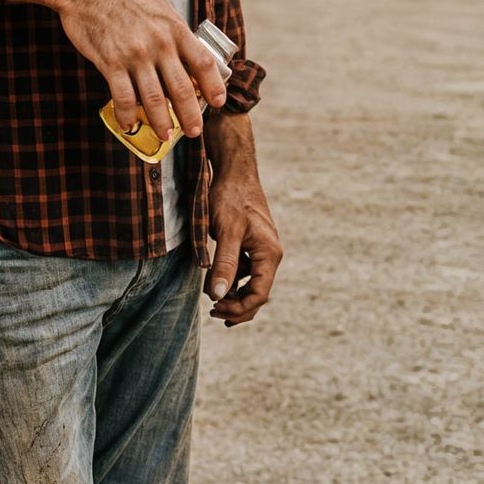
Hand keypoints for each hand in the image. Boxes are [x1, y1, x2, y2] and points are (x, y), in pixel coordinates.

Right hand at [52, 0, 228, 144]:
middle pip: (182, 88)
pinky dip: (128, 116)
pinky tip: (129, 125)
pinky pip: (123, 98)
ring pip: (154, 99)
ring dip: (161, 122)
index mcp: (174, 28)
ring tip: (165, 135)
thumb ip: (174, 30)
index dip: (214, 86)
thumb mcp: (159, 5)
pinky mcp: (111, 62)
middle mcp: (159, 43)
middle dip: (190, 116)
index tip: (218, 103)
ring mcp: (135, 54)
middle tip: (194, 132)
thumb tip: (188, 52)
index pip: (203, 62)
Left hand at [203, 111, 281, 326]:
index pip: (260, 294)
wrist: (233, 170)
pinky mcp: (251, 242)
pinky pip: (245, 269)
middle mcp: (269, 253)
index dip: (239, 308)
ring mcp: (261, 248)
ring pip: (251, 282)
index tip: (216, 309)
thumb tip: (217, 296)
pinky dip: (233, 279)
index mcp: (269, 254)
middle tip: (214, 313)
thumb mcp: (225, 232)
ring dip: (234, 295)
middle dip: (238, 306)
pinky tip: (216, 282)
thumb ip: (224, 264)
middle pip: (258, 293)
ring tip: (214, 301)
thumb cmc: (230, 197)